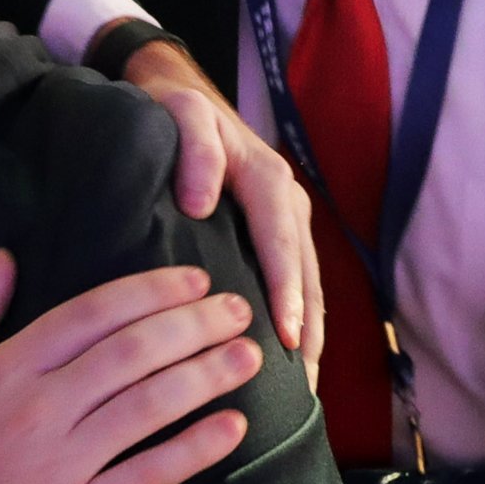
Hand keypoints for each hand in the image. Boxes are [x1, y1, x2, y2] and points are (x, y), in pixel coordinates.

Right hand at [0, 252, 258, 483]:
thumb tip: (5, 259)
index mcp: (1, 371)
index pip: (90, 314)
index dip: (147, 291)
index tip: (190, 279)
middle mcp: (37, 412)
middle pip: (131, 353)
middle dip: (192, 324)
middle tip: (237, 308)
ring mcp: (61, 468)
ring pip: (149, 407)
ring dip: (206, 376)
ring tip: (247, 357)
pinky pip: (148, 478)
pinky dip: (194, 450)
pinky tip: (230, 428)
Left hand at [121, 35, 319, 385]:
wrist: (178, 93)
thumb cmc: (175, 109)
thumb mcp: (179, 116)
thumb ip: (193, 153)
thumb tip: (201, 204)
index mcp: (267, 179)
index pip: (281, 245)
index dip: (287, 294)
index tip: (286, 338)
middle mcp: (286, 200)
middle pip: (305, 275)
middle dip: (308, 332)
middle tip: (304, 389)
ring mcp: (286, 216)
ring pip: (307, 283)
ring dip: (310, 334)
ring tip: (304, 390)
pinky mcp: (275, 229)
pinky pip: (294, 278)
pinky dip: (299, 317)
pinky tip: (290, 357)